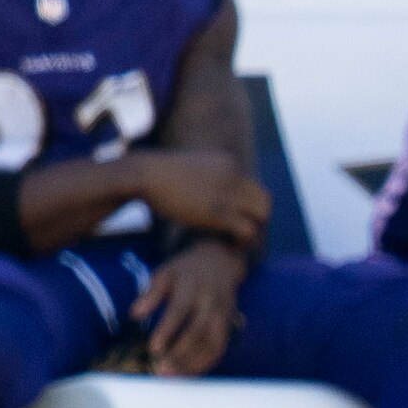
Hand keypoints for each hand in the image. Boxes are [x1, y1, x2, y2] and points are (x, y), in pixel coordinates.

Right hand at [131, 152, 272, 241]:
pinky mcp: (220, 212)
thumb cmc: (156, 175)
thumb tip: (205, 188)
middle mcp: (233, 176)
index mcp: (228, 163)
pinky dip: (242, 240)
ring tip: (236, 239)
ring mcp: (228, 194)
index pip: (254, 188)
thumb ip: (205, 175)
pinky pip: (247, 230)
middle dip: (256, 218)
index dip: (249, 205)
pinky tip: (229, 243)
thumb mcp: (189, 167)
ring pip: (260, 217)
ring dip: (252, 229)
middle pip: (264, 202)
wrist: (144, 174)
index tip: (238, 217)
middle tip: (241, 231)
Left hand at [137, 237, 244, 373]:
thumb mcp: (164, 273)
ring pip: (211, 344)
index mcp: (191, 288)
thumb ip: (150, 294)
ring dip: (193, 363)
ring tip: (172, 376)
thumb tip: (133, 314)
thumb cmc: (185, 270)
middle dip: (180, 354)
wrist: (220, 263)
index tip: (153, 349)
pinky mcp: (229, 325)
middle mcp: (210, 304)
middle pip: (197, 333)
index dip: (167, 332)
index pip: (179, 313)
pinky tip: (190, 373)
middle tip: (161, 369)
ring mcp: (223, 316)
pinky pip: (220, 348)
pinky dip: (206, 363)